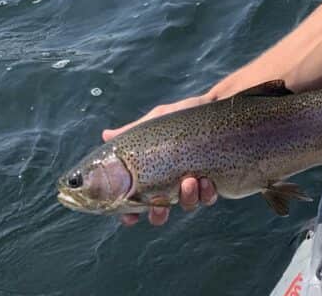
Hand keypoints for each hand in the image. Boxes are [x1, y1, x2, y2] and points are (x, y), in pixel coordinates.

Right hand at [102, 95, 217, 226]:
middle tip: (159, 206)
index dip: (130, 213)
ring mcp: (193, 185)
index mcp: (153, 173)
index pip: (136, 201)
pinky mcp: (214, 183)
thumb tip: (105, 135)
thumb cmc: (182, 116)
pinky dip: (206, 194)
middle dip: (157, 215)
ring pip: (186, 205)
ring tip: (189, 180)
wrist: (216, 106)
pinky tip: (206, 180)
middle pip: (159, 213)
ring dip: (185, 198)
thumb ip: (131, 132)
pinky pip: (208, 198)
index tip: (129, 216)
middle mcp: (172, 184)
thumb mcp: (155, 122)